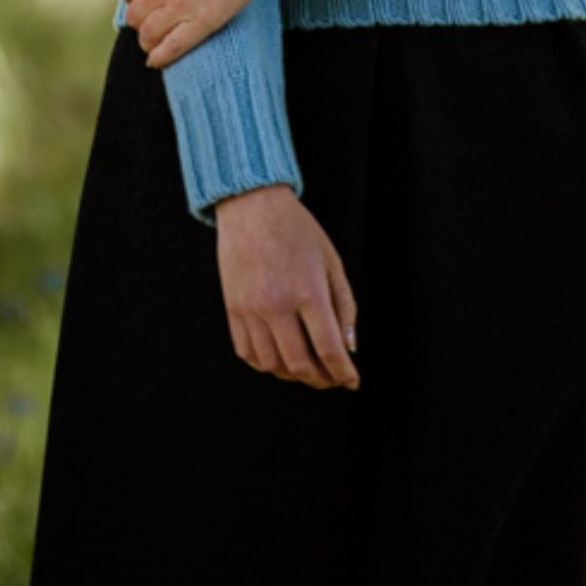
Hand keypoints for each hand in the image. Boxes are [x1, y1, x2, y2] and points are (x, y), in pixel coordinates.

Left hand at [114, 0, 285, 69]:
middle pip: (134, 16)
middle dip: (140, 18)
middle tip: (151, 18)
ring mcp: (179, 7)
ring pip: (148, 35)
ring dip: (148, 39)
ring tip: (154, 40)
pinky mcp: (202, 22)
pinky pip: (172, 48)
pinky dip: (160, 57)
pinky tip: (158, 59)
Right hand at [215, 184, 359, 390]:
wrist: (251, 204)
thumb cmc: (296, 229)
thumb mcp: (331, 261)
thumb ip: (344, 306)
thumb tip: (350, 347)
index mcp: (308, 290)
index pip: (329, 349)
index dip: (344, 372)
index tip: (352, 381)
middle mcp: (277, 305)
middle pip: (300, 364)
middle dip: (321, 380)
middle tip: (332, 378)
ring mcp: (250, 309)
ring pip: (271, 365)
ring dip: (293, 375)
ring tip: (307, 368)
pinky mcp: (232, 308)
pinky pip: (247, 352)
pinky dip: (265, 364)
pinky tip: (279, 358)